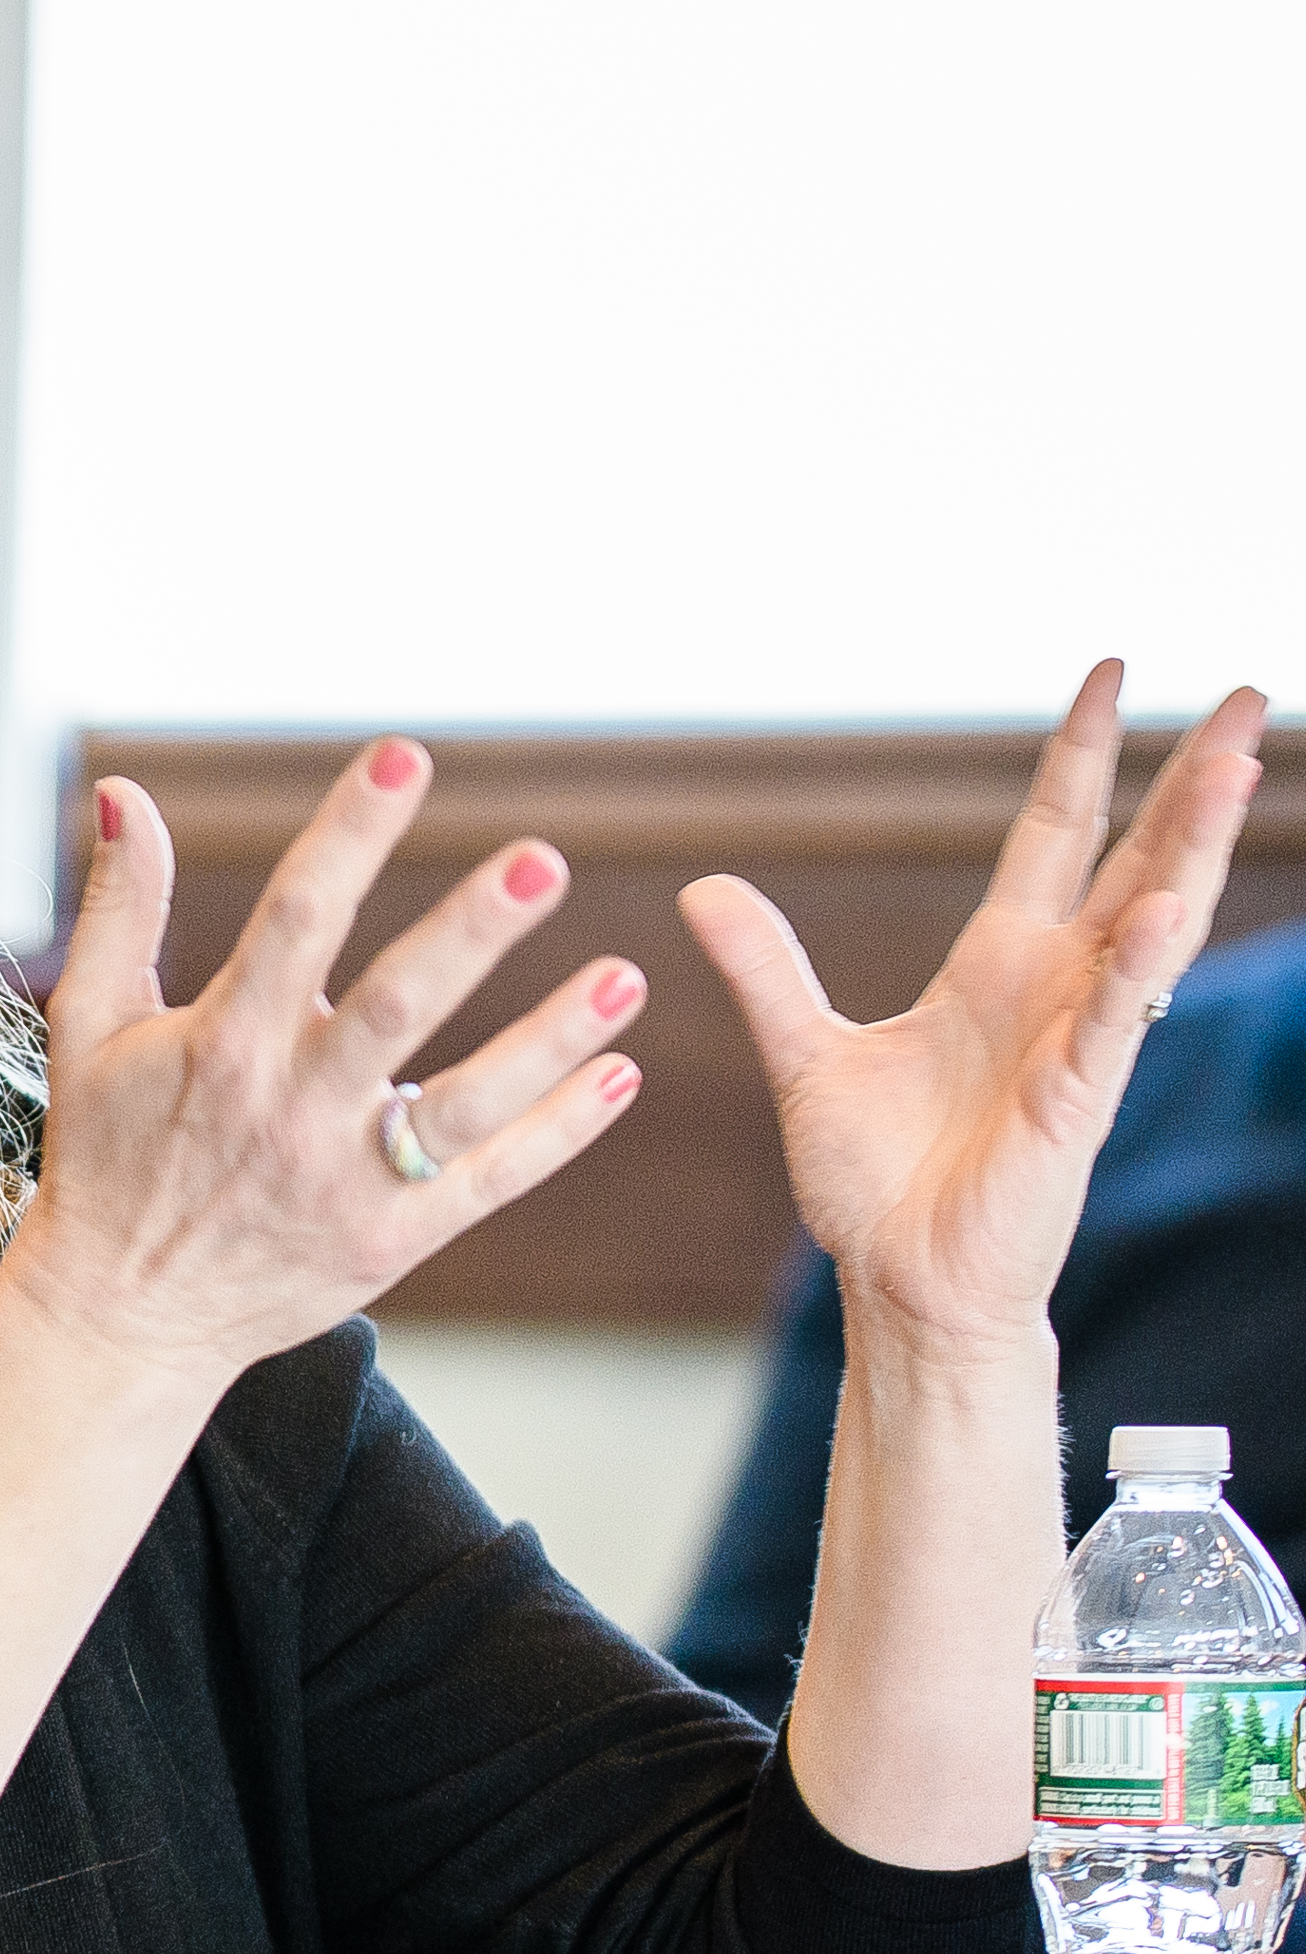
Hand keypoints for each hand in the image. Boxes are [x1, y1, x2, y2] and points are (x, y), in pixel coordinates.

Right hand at [13, 738, 645, 1382]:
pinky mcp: (388, 1242)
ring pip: (464, 1104)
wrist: (121, 1319)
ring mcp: (344, 1183)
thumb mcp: (88, 1027)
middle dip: (468, 932)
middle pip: (393, 1008)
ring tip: (625, 975)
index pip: (292, 919)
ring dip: (548, 1039)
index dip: (348, 833)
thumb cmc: (106, 1157)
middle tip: (542, 860)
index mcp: (220, 1045)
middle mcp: (288, 1110)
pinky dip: (559, 1133)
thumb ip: (120, 907)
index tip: (405, 755)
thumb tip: (129, 790)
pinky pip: (488, 1183)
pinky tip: (621, 1073)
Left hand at [683, 665, 1266, 1361]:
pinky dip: (1135, 966)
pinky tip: (1164, 910)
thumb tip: (703, 889)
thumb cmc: (875, 1181)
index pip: (1056, 833)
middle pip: (1136, 857)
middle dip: (1189, 779)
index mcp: (996, 965)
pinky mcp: (1073, 1102)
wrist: (895, 1279)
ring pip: (1153, 921)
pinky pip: (1113, 1022)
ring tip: (1239, 761)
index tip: (1114, 674)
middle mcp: (1052, 987)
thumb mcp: (805, 1054)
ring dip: (1196, 846)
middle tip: (1251, 693)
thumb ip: (764, 971)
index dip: (1085, 756)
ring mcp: (1074, 1039)